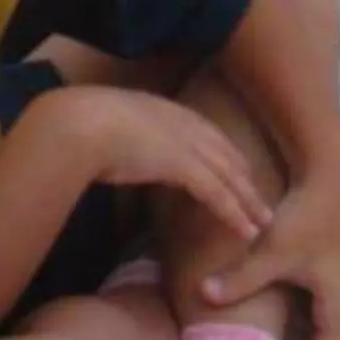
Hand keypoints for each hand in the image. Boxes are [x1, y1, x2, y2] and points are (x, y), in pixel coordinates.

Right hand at [51, 86, 274, 242]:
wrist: (77, 123)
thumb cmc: (76, 125)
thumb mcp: (103, 123)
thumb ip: (116, 134)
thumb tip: (107, 148)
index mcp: (165, 109)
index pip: (207, 134)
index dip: (223, 154)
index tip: (235, 171)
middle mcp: (183, 123)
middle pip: (226, 154)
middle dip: (245, 178)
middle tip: (260, 198)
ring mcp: (187, 143)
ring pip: (230, 176)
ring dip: (248, 201)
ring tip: (262, 222)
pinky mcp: (184, 166)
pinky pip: (219, 194)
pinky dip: (235, 213)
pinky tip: (246, 230)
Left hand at [199, 126, 339, 339]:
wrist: (337, 174)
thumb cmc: (309, 215)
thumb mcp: (272, 250)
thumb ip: (239, 279)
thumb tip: (202, 295)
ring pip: (330, 333)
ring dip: (301, 334)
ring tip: (264, 322)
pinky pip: (332, 313)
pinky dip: (309, 316)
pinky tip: (282, 297)